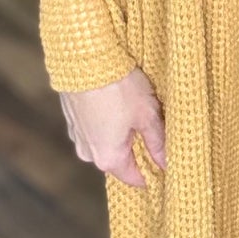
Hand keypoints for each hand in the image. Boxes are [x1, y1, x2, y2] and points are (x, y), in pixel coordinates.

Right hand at [58, 68, 165, 188]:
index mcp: (109, 158)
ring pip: (106, 142)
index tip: (167, 160)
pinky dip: (107, 120)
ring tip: (136, 109)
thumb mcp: (147, 115)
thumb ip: (158, 142)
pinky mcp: (71, 118)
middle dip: (138, 146)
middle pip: (120, 160)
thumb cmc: (119, 88)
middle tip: (154, 126)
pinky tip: (117, 101)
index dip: (153, 170)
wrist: (84, 58)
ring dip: (122, 131)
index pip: (135, 178)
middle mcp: (88, 153)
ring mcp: (77, 136)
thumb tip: (167, 163)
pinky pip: (94, 127)